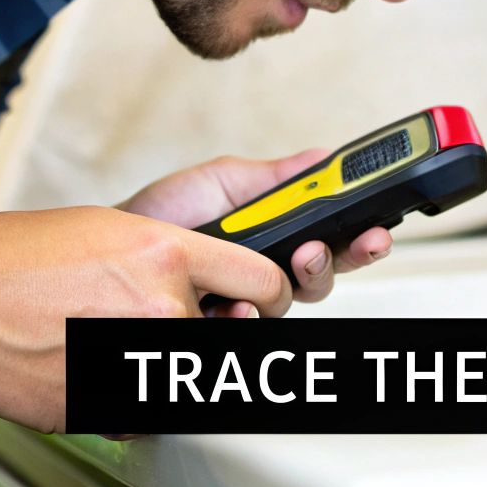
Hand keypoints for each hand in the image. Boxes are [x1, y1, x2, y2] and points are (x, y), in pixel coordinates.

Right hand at [0, 206, 295, 433]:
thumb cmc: (8, 261)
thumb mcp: (105, 231)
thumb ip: (166, 258)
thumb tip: (202, 281)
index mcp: (166, 254)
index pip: (264, 282)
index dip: (268, 293)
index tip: (258, 299)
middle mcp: (161, 309)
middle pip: (231, 338)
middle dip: (209, 334)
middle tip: (164, 327)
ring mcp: (137, 363)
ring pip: (189, 380)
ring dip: (166, 369)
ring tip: (110, 344)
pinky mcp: (111, 408)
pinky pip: (147, 415)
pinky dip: (129, 401)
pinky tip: (89, 370)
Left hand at [118, 150, 392, 307]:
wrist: (112, 251)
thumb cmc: (162, 216)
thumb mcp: (224, 181)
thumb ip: (277, 176)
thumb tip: (325, 159)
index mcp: (280, 232)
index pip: (334, 237)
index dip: (359, 236)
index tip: (374, 228)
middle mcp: (271, 269)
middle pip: (326, 275)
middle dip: (338, 260)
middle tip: (320, 248)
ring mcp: (249, 299)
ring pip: (296, 303)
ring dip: (295, 284)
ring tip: (283, 263)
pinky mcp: (224, 322)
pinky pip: (253, 327)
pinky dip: (247, 316)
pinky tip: (235, 304)